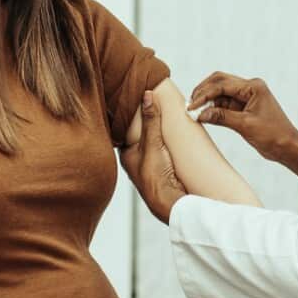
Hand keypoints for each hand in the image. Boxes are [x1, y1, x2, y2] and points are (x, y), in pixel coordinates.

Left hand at [119, 91, 187, 223]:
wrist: (169, 203)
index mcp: (126, 153)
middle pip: (138, 135)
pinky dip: (165, 142)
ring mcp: (147, 165)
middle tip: (152, 104)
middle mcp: (134, 160)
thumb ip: (151, 120)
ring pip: (150, 143)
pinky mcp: (161, 169)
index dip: (130, 115)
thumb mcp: (152, 143)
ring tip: (164, 115)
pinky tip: (173, 136)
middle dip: (145, 122)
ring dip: (157, 132)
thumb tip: (147, 95)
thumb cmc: (154, 177)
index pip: (124, 129)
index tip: (136, 100)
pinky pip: (161, 150)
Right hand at [187, 72, 297, 162]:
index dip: (204, 94)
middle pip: (219, 81)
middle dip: (203, 91)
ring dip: (208, 101)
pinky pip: (225, 103)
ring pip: (221, 92)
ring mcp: (247, 97)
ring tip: (195, 112)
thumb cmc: (273, 135)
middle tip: (190, 104)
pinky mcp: (244, 107)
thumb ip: (222, 117)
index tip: (192, 106)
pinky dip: (214, 108)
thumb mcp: (245, 125)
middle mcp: (250, 87)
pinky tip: (205, 116)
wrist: (287, 147)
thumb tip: (200, 114)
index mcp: (253, 87)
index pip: (222, 85)